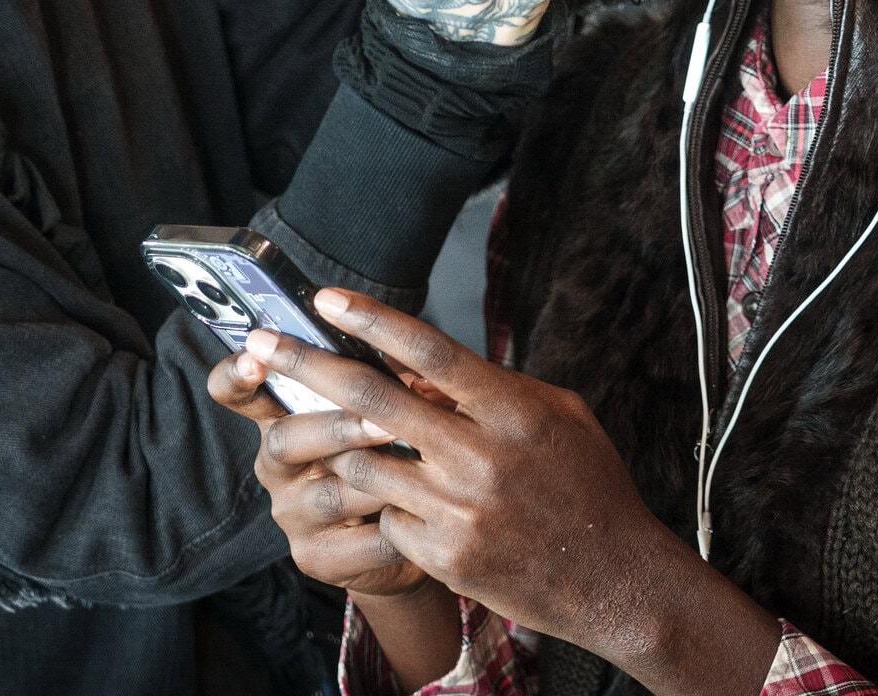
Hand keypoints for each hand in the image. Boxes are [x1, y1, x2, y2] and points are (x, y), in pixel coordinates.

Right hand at [205, 351, 429, 598]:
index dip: (236, 375)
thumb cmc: (389, 456)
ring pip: (328, 494)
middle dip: (336, 428)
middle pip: (285, 441)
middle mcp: (277, 467)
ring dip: (376, 480)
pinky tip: (424, 518)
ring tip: (420, 470)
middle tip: (383, 421)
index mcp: (283, 418)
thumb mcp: (378, 413)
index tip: (254, 355)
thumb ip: (377, 385)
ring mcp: (293, 515)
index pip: (237, 392)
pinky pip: (358, 543)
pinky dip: (395, 530)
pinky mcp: (316, 558)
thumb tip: (407, 357)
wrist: (406, 536)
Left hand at [234, 292, 704, 656]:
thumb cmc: (589, 486)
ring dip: (351, 447)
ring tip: (361, 446)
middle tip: (261, 342)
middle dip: (306, 364)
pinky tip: (421, 510)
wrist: (617, 580)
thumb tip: (427, 366)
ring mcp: (457, 511)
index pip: (427, 350)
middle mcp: (479, 456)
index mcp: (512, 409)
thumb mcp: (557, 414)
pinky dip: (392, 506)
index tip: (325, 298)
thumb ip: (492, 386)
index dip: (371, 318)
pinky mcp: (443, 557)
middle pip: (371, 398)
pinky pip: (386, 516)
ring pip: (364, 462)